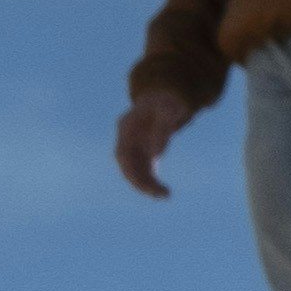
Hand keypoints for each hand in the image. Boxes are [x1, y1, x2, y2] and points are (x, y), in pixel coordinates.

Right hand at [113, 86, 201, 200]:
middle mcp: (127, 138)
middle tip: (160, 194)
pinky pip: (144, 169)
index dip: (131, 168)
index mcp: (127, 126)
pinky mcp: (144, 151)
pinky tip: (162, 190)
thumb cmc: (168, 101)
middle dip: (140, 181)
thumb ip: (162, 129)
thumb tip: (156, 154)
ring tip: (164, 195)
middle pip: (126, 165)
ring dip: (146, 184)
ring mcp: (134, 145)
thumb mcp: (168, 110)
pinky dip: (151, 179)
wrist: (167, 96)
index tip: (150, 177)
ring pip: (135, 170)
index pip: (122, 152)